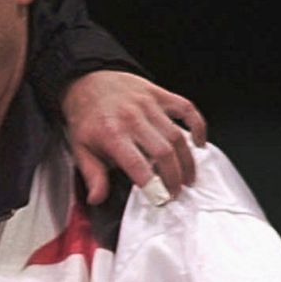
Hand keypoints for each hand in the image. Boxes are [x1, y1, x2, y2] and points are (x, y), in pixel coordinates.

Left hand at [60, 70, 206, 205]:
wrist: (87, 82)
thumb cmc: (86, 117)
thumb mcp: (80, 149)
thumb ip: (92, 175)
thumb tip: (97, 198)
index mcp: (111, 133)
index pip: (137, 165)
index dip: (152, 185)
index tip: (160, 199)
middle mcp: (132, 118)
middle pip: (164, 151)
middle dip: (173, 177)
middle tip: (175, 193)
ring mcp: (149, 105)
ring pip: (177, 135)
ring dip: (187, 160)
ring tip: (187, 178)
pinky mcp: (160, 95)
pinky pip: (187, 109)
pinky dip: (198, 126)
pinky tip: (199, 144)